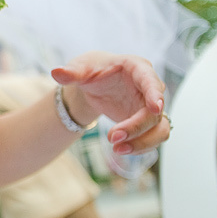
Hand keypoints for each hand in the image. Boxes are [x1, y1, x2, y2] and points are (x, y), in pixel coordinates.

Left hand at [52, 52, 168, 154]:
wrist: (96, 83)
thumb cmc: (92, 69)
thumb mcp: (80, 68)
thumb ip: (72, 72)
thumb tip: (56, 72)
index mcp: (137, 68)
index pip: (151, 80)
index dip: (155, 94)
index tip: (155, 108)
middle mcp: (150, 88)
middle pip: (154, 111)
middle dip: (136, 127)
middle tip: (113, 138)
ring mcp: (150, 107)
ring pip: (160, 129)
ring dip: (143, 143)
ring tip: (117, 149)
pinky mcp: (147, 122)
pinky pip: (153, 138)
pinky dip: (140, 147)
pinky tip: (120, 150)